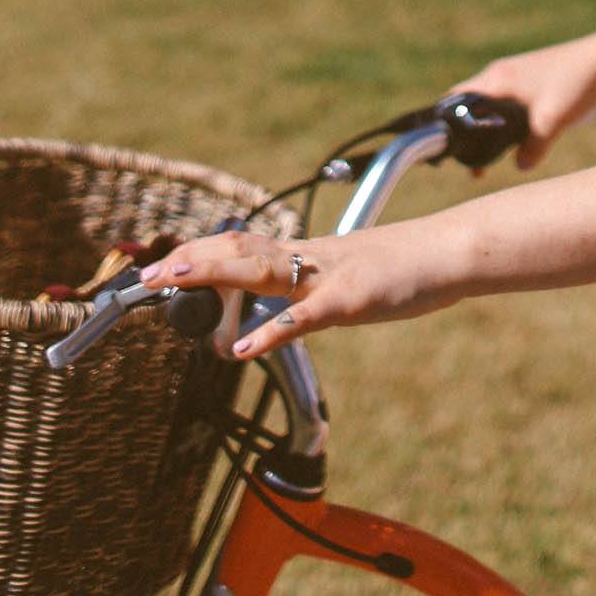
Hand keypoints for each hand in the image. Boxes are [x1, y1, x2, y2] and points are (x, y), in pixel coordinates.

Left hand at [140, 223, 462, 358]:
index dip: (198, 254)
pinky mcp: (352, 300)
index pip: (240, 246)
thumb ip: (306, 291)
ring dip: (214, 274)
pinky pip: (305, 317)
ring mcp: (329, 277)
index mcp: (305, 254)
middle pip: (239, 250)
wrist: (450, 251)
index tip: (159, 266)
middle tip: (145, 274)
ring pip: (263, 270)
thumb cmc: (403, 267)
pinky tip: (244, 348)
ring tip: (173, 281)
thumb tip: (273, 311)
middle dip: (190, 260)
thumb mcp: (345, 276)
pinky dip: (272, 330)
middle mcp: (309, 259)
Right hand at [451, 38, 595, 169]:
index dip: (446, 123)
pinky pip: (508, 102)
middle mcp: (502, 73)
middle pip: (471, 104)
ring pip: (492, 104)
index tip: (447, 150)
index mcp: (497, 79)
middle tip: (472, 164)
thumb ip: (531, 149)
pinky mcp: (534, 78)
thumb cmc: (575, 85)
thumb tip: (520, 166)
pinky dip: (506, 120)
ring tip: (493, 158)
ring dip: (489, 128)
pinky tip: (519, 138)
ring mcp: (518, 73)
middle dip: (468, 133)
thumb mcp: (550, 123)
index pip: (456, 98)